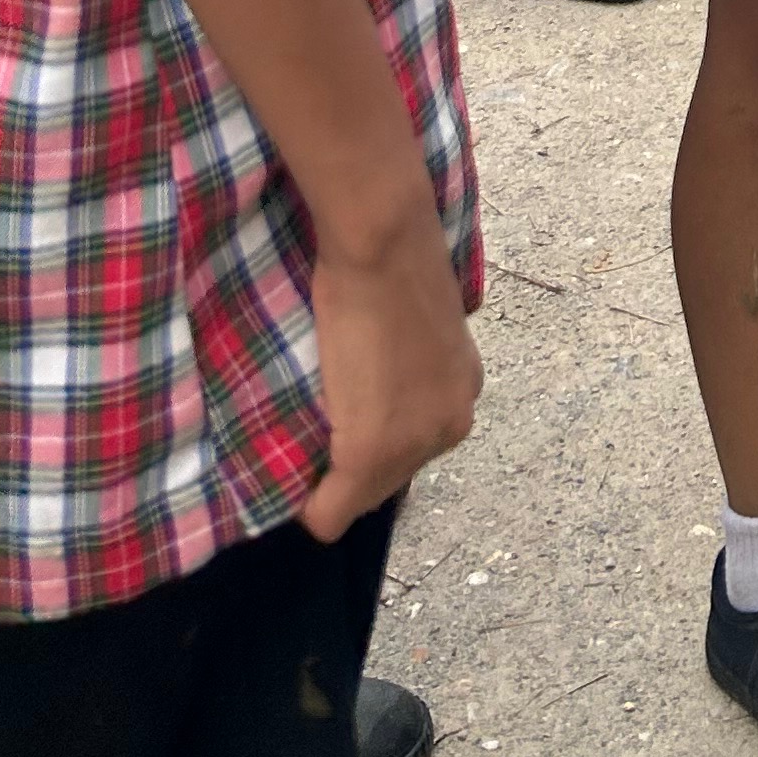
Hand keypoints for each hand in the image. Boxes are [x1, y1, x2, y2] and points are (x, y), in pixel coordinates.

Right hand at [301, 190, 481, 542]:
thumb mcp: (418, 324)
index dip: (371, 439)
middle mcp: (453, 423)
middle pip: (389, 481)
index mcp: (462, 390)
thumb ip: (412, 366)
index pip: (413, 447)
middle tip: (321, 426)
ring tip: (309, 436)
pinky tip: (295, 484)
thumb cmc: (394, 260)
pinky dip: (311, 507)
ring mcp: (415, 443)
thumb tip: (382, 385)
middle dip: (351, 465)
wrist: (383, 242)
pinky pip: (330, 514)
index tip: (343, 416)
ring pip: (361, 498)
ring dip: (332, 478)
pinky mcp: (370, 453)